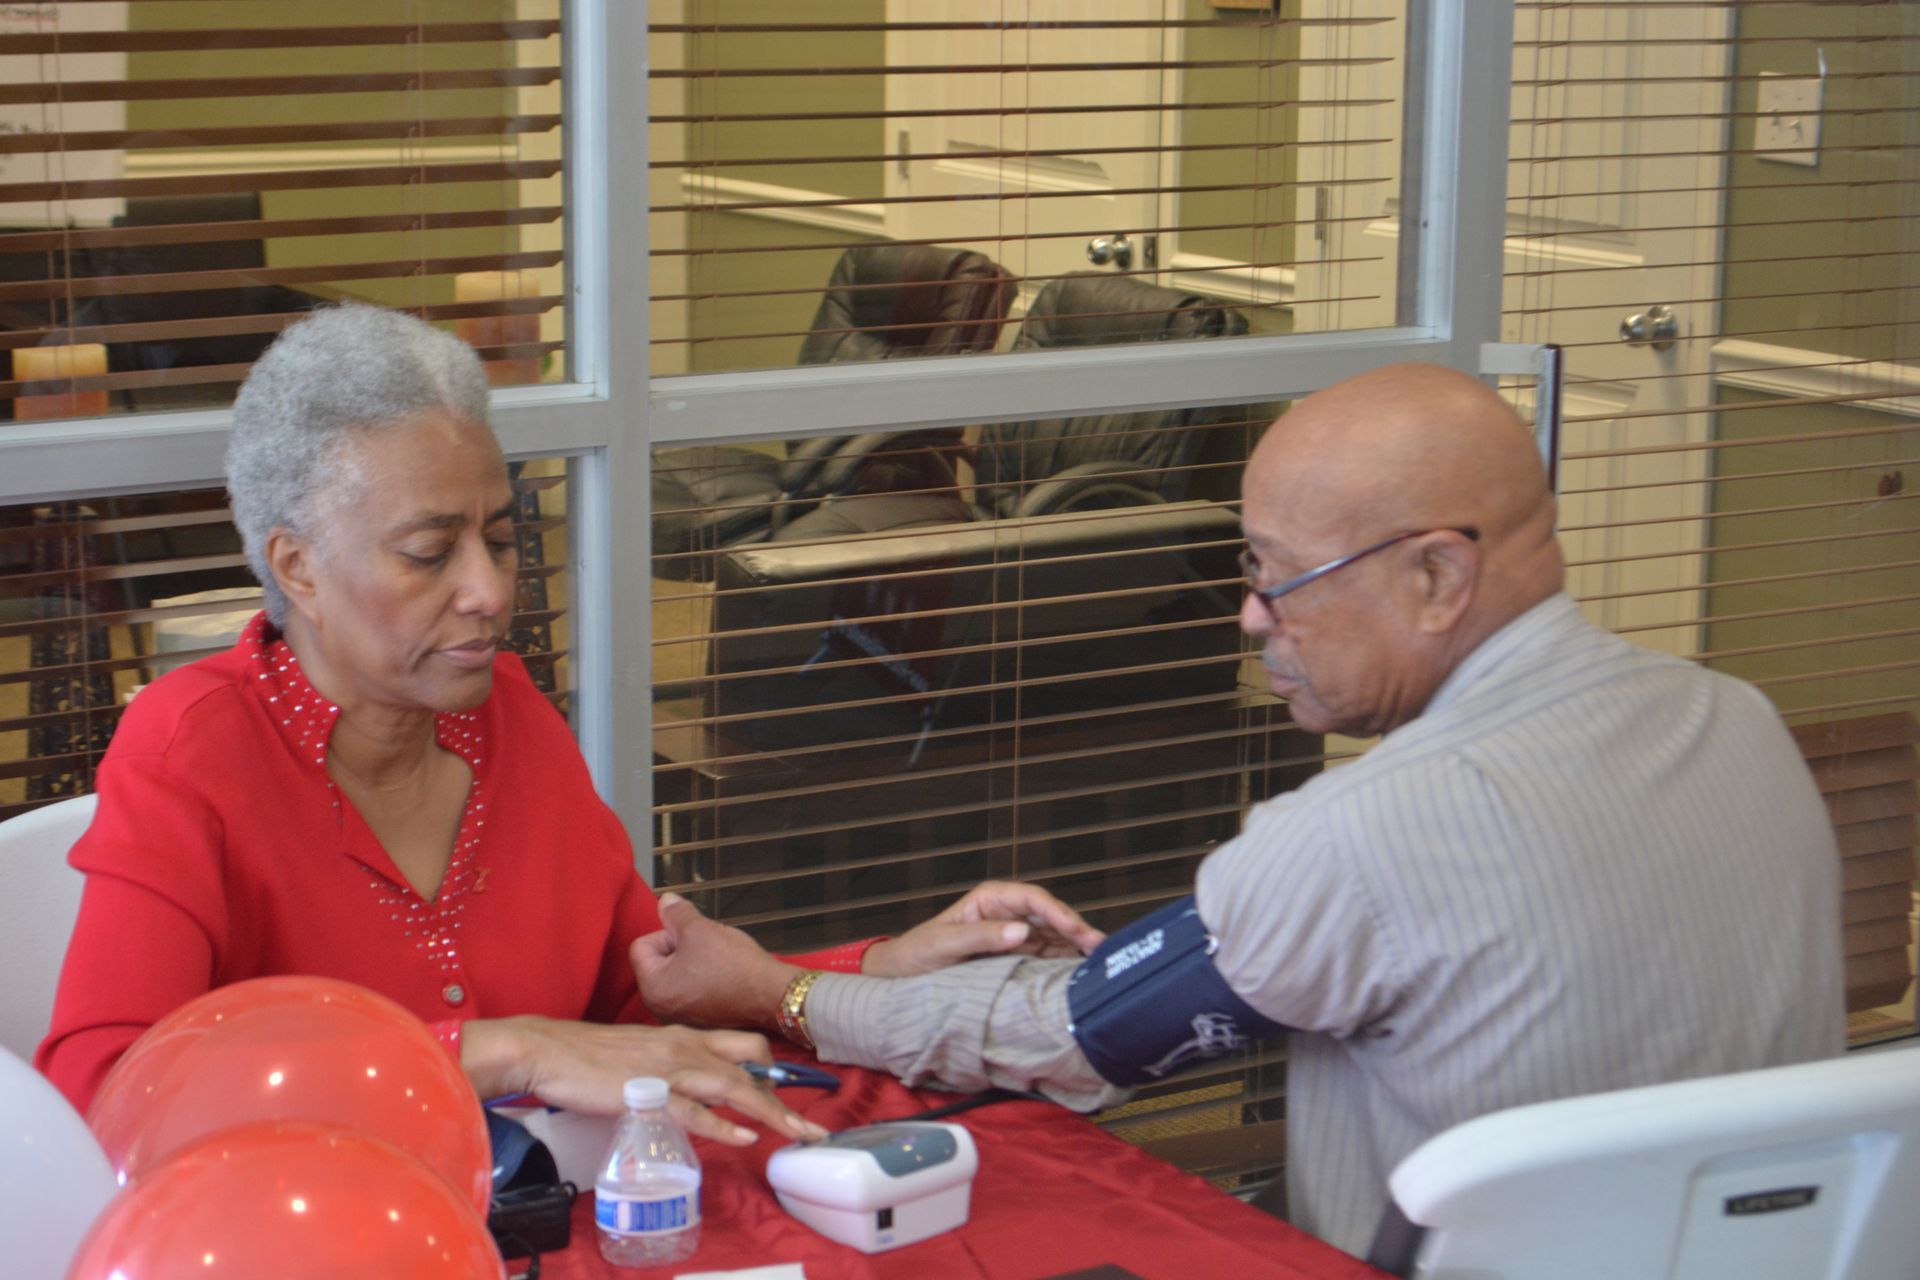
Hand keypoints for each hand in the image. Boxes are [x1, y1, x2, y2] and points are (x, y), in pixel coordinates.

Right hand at [460, 1015, 824, 1146]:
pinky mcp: (649, 1092)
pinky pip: (695, 1111)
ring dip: (770, 1112)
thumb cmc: (586, 1055)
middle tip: (809, 1125)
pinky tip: (746, 1136)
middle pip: (749, 1064)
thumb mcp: (639, 1054)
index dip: (768, 1068)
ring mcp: (669, 1068)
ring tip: (799, 1134)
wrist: (547, 1049)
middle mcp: (684, 1045)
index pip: (739, 1045)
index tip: (789, 1092)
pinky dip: (723, 1124)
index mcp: (681, 1034)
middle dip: (783, 1094)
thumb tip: (686, 1089)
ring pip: (733, 1087)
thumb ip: (667, 1067)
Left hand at [631, 893, 799, 1033]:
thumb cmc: (734, 965)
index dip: (668, 934)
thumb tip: (664, 901)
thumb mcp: (701, 929)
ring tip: (718, 964)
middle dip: (680, 949)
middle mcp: (659, 1009)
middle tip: (707, 950)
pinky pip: (690, 991)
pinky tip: (723, 979)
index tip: (694, 939)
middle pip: (658, 961)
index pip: (642, 945)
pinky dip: (703, 981)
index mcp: (653, 989)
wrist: (772, 997)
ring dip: (692, 963)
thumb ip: (676, 913)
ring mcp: (679, 1019)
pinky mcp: (698, 1022)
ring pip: (676, 975)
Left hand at [860, 880, 1106, 977]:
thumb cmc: (918, 953)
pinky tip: (1080, 976)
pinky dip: (1064, 965)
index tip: (1075, 929)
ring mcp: (1015, 937)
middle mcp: (1008, 914)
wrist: (901, 976)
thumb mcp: (944, 943)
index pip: (1033, 899)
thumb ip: (981, 936)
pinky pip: (1046, 958)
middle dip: (1075, 930)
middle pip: (1050, 917)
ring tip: (1098, 966)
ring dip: (1075, 949)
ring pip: (1054, 938)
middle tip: (1099, 949)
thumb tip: (1022, 931)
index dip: (1057, 912)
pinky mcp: (1017, 959)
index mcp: (992, 900)